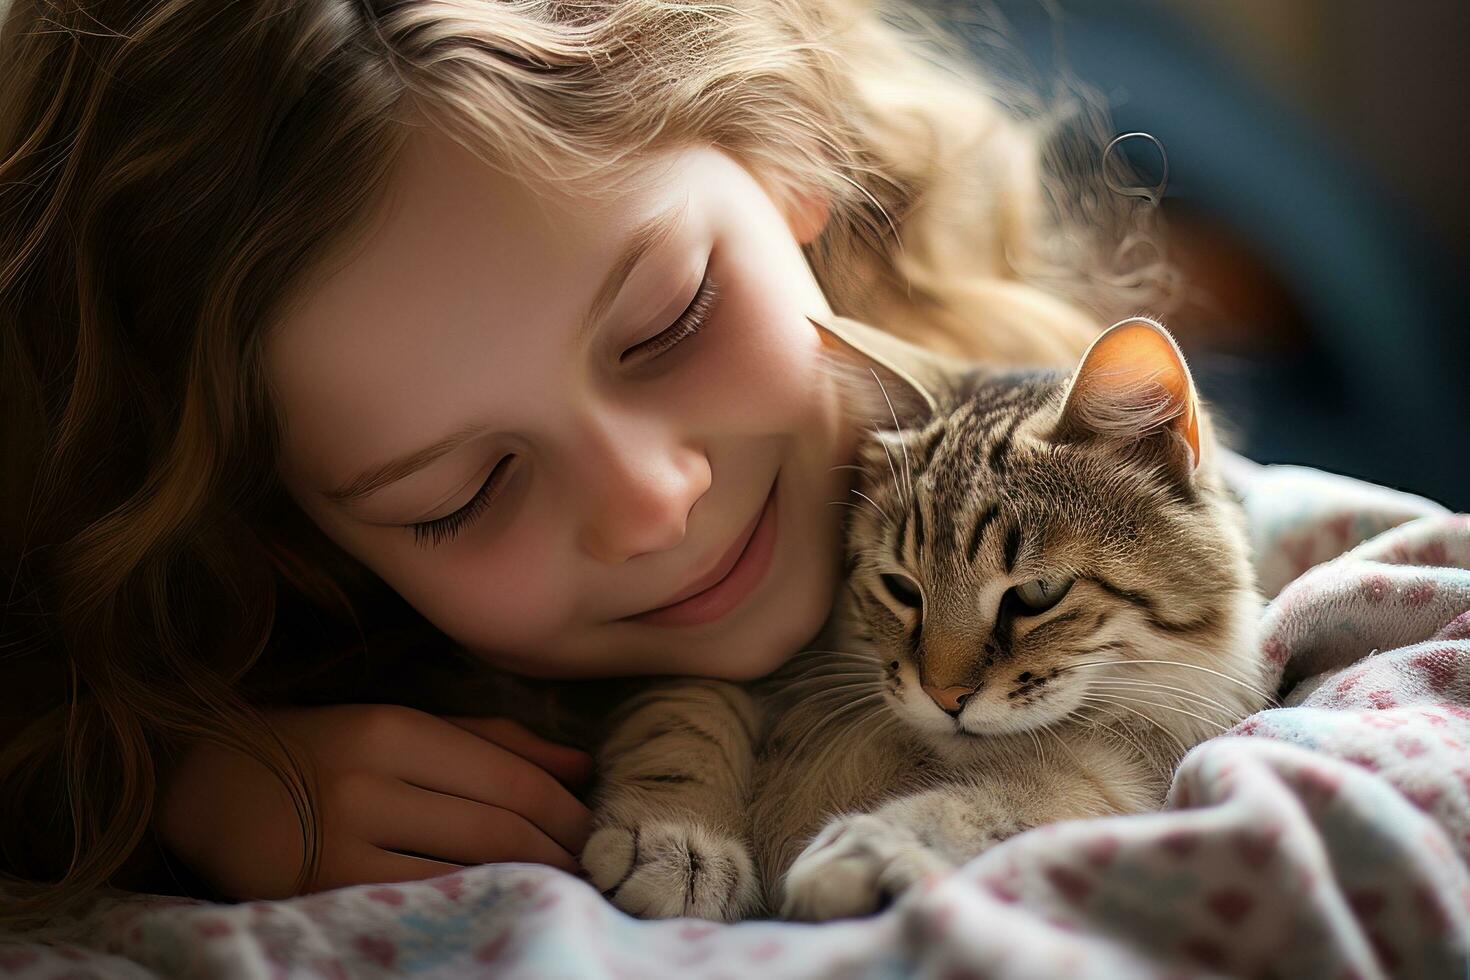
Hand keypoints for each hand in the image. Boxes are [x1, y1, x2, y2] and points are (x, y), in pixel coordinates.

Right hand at [155, 703, 593, 899]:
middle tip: (591, 867)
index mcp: (391, 729)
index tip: (595, 829)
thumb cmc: (321, 749)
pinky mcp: (316, 896)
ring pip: (463, 872)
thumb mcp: (400, 724)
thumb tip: (581, 766)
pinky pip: (418, 905)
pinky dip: (471, 906)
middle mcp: (366, 783)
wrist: (201, 784)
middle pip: (495, 828)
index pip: (509, 778)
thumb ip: (493, 740)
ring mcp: (338, 846)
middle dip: (558, 853)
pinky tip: (498, 905)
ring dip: (527, 884)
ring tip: (560, 889)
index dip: (566, 812)